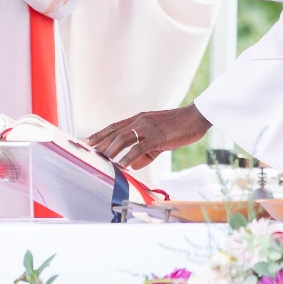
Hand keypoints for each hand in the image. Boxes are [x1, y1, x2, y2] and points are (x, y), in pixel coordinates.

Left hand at [86, 104, 211, 169]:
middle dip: (99, 145)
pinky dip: (128, 157)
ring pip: (123, 138)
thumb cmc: (179, 128)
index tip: (85, 143)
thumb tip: (131, 167)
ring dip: (110, 150)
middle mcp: (140, 121)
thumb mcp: (159, 141)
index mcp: (139, 120)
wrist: (197, 117)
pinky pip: (139, 147)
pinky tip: (122, 165)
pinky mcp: (158, 136)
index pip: (113, 127)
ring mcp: (148, 127)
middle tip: (86, 156)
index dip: (99, 135)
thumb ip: (146, 154)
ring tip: (100, 161)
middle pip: (114, 133)